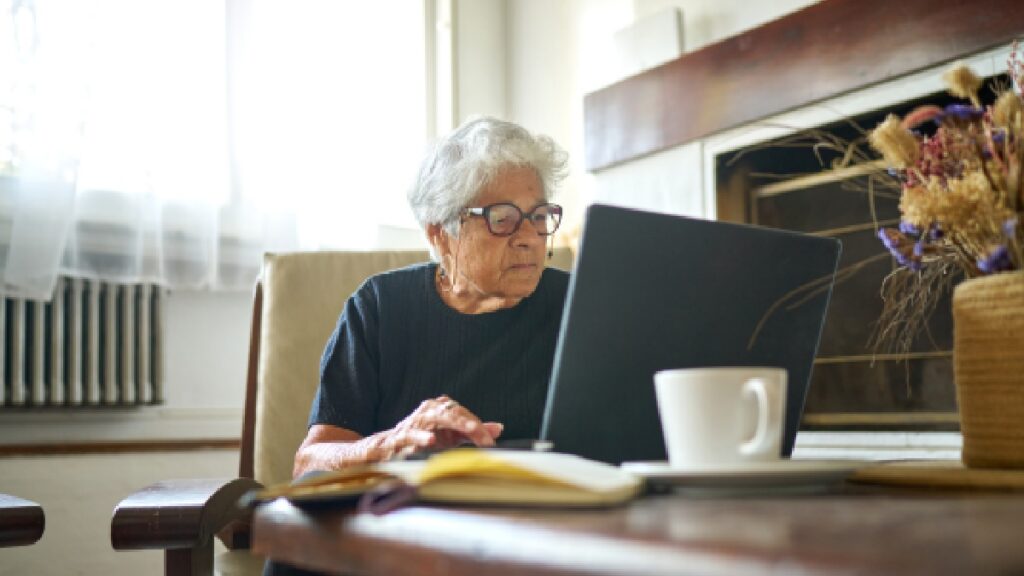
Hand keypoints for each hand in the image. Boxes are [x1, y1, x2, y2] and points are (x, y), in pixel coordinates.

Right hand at [370, 395, 502, 459]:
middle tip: (485, 437)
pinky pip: (413, 434)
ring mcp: (416, 420)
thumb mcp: (452, 436)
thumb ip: (473, 432)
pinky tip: (431, 441)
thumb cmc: (425, 440)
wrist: (392, 447)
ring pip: (438, 418)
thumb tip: (498, 429)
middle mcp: (430, 409)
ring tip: (470, 429)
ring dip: (454, 423)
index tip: (491, 442)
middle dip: (471, 425)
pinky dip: (422, 437)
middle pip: (455, 413)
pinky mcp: (403, 435)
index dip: (480, 427)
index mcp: (442, 408)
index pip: (466, 414)